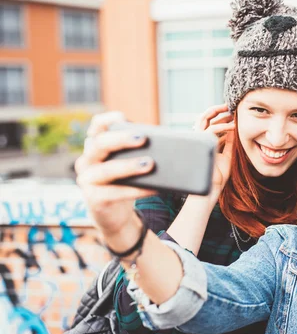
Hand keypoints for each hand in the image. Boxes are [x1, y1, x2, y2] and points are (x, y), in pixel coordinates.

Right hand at [75, 111, 155, 237]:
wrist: (114, 215)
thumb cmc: (126, 183)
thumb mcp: (129, 163)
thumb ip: (140, 151)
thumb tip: (171, 143)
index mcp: (96, 147)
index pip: (96, 126)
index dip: (108, 120)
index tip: (124, 118)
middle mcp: (87, 161)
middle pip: (99, 144)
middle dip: (121, 139)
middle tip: (143, 138)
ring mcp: (87, 181)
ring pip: (106, 170)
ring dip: (128, 166)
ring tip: (149, 164)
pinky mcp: (94, 200)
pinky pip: (115, 193)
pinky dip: (136, 190)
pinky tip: (153, 189)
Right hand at [192, 104, 235, 198]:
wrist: (211, 189)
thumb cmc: (218, 177)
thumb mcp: (227, 156)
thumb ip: (228, 144)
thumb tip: (233, 131)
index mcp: (205, 142)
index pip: (209, 123)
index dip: (220, 117)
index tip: (232, 113)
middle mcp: (199, 140)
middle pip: (203, 118)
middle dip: (216, 109)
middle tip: (229, 105)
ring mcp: (198, 141)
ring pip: (203, 119)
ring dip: (218, 113)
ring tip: (232, 113)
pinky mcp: (200, 145)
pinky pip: (210, 130)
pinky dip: (222, 126)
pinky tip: (232, 126)